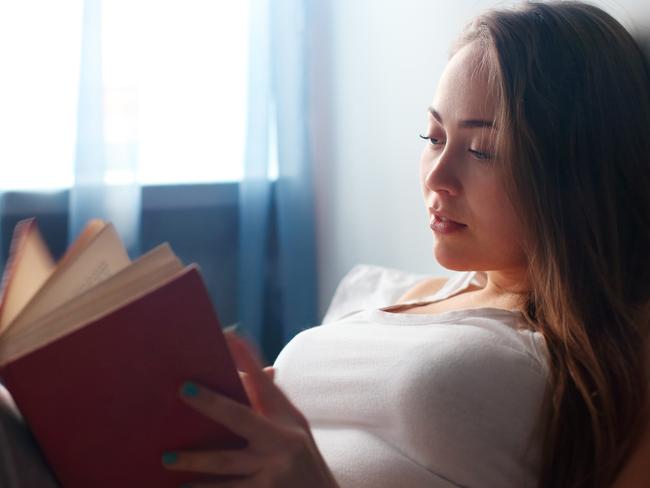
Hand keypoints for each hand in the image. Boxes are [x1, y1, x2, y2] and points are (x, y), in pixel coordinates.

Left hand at [162, 332, 338, 487]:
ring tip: (166, 458)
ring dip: (194, 460)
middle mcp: (282, 440)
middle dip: (211, 402)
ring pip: (225, 463)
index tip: (229, 335)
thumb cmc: (303, 462)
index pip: (265, 383)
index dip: (247, 359)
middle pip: (240, 417)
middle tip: (183, 389)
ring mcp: (274, 470)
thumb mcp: (295, 431)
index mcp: (288, 419)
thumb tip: (263, 369)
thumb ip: (273, 406)